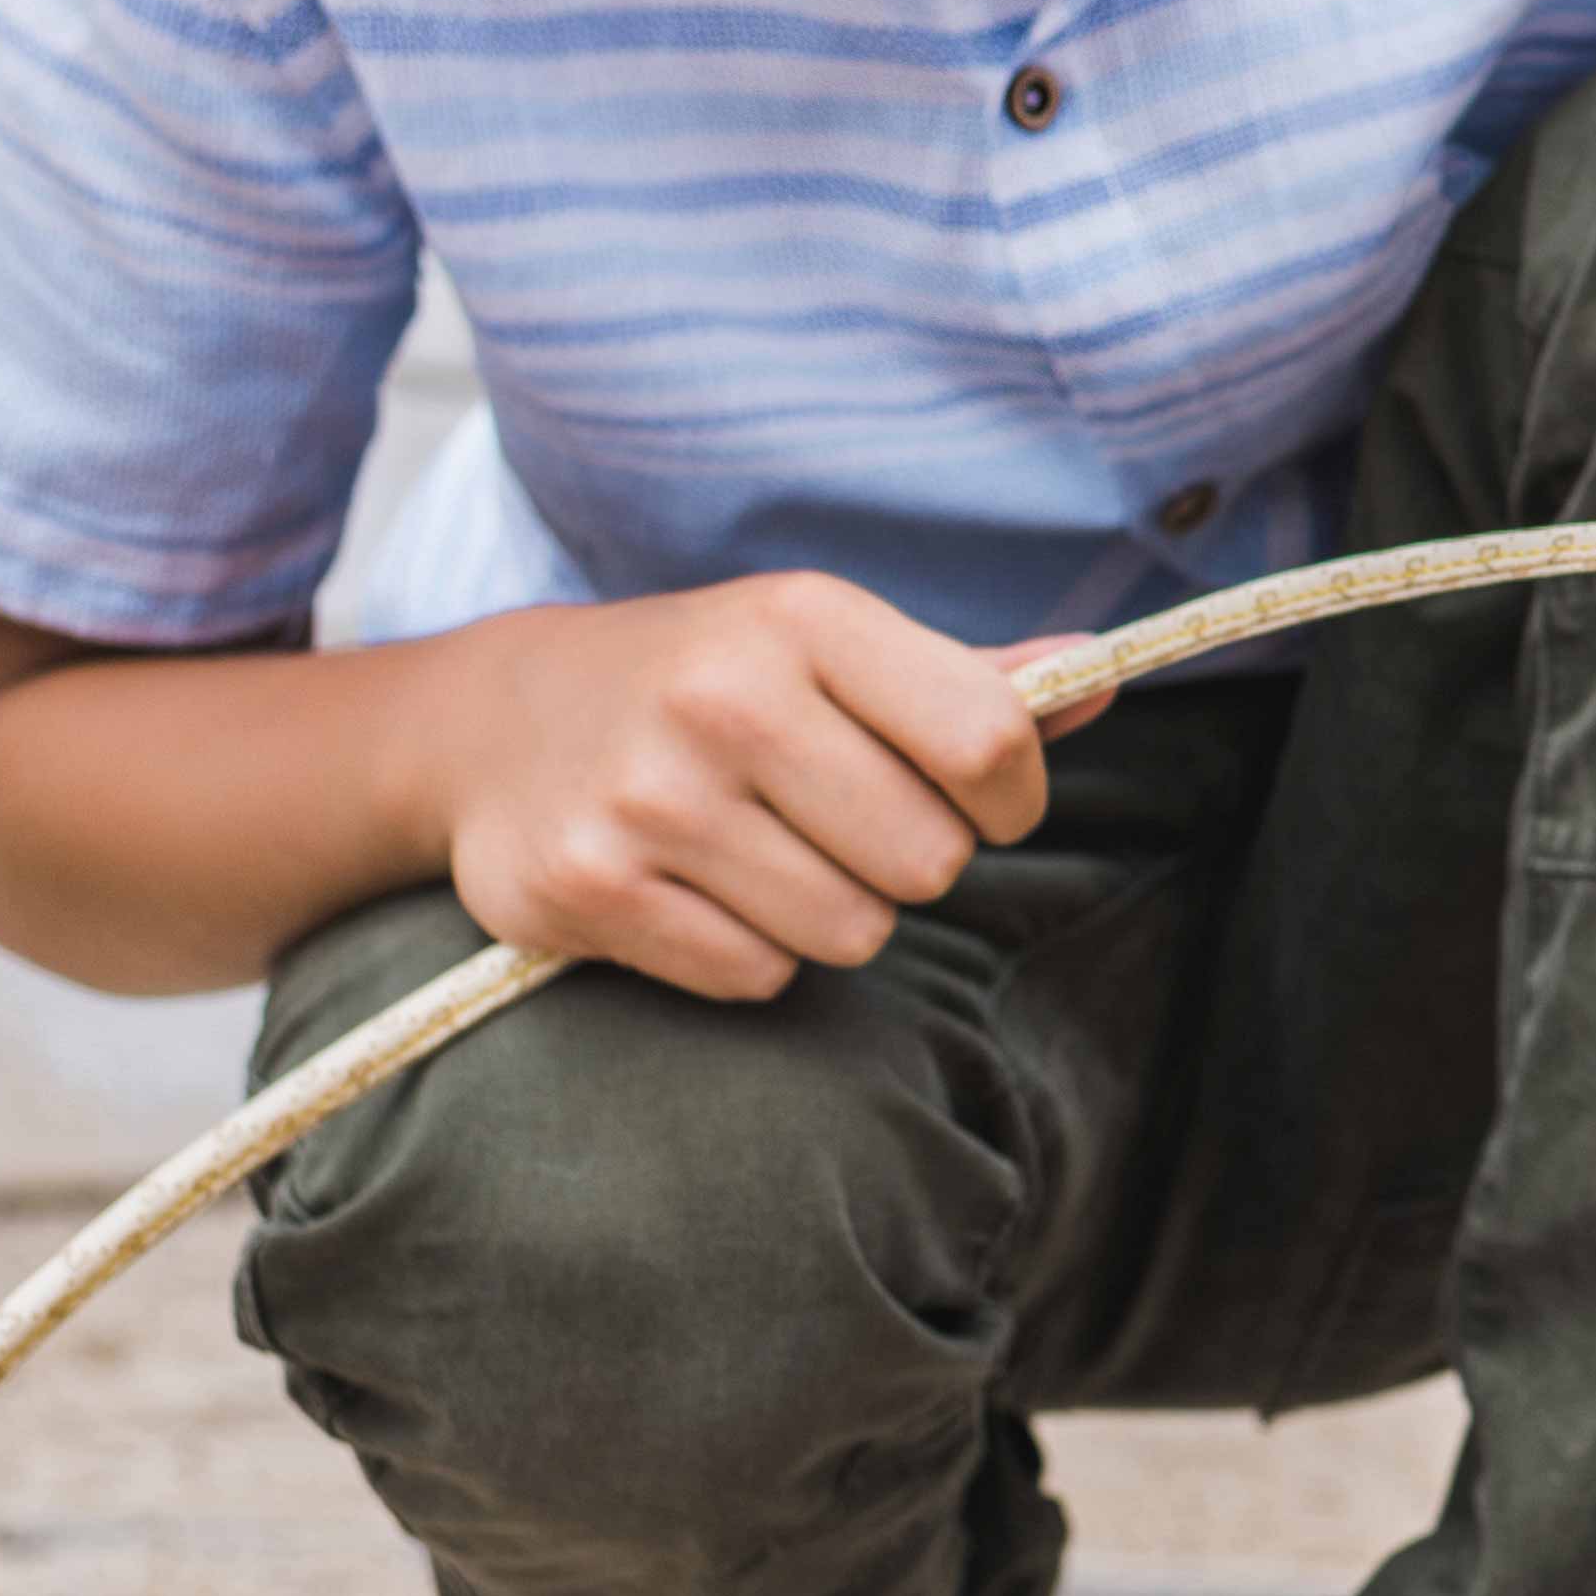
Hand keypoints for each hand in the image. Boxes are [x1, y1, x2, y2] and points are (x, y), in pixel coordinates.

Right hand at [425, 571, 1085, 999]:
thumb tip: (1101, 676)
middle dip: (909, 861)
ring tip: (762, 852)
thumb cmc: (705, 680)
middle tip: (839, 825)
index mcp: (805, 620)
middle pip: (930, 859)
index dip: (1013, 795)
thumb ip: (968, 678)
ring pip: (851, 932)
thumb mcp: (824, 644)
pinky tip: (696, 890)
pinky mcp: (590, 888)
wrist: (494, 718)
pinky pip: (757, 975)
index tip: (979, 798)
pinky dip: (748, 953)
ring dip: (830, 912)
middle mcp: (724, 698)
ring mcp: (650, 798)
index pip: (990, 740)